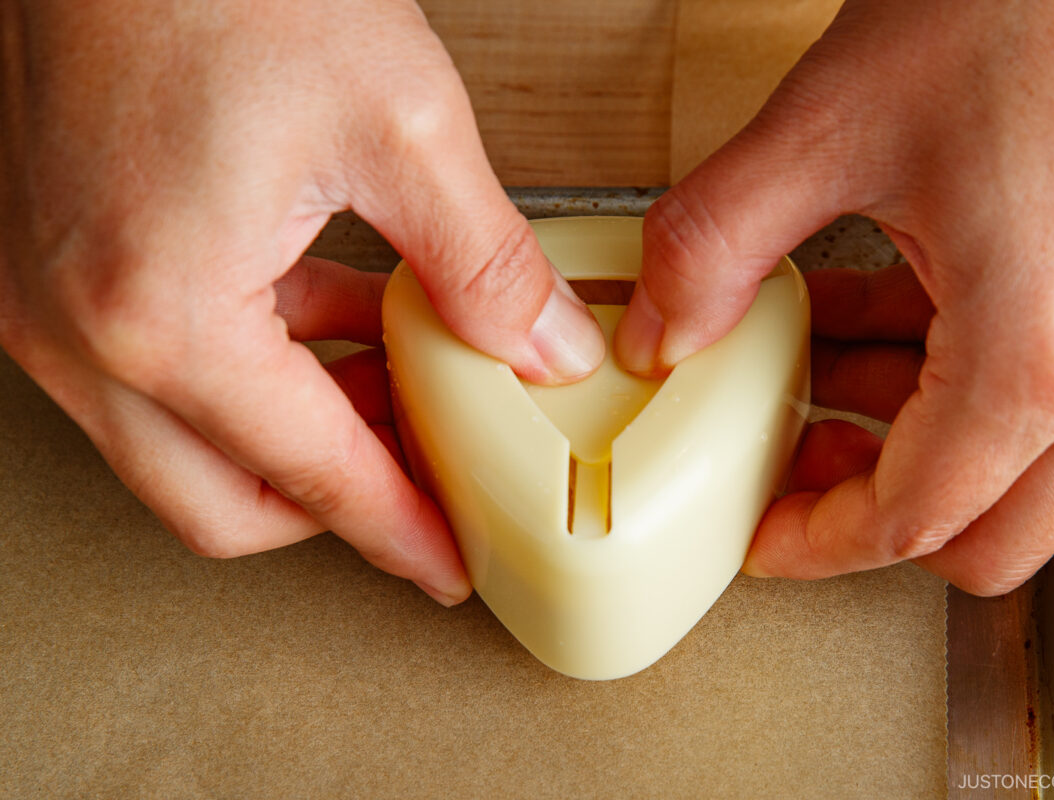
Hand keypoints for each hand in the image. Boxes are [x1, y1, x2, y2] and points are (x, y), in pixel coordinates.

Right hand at [0, 0, 603, 604]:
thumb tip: (546, 350)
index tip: (451, 565)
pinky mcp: (63, 268)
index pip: (310, 477)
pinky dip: (262, 376)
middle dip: (340, 510)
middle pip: (226, 503)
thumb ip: (487, 264)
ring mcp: (56, 306)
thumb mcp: (401, 127)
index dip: (398, 532)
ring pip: (191, 450)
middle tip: (434, 494)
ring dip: (302, 439)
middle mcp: (80, 335)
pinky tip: (341, 332)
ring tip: (406, 404)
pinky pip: (168, 374)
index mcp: (160, 319)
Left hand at [615, 0, 1053, 594]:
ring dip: (915, 447)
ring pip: (1023, 475)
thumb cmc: (1019, 5)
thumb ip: (711, 249)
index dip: (820, 544)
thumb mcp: (822, 131)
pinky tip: (887, 320)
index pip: (914, 520)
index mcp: (1043, 353)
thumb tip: (657, 333)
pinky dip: (961, 388)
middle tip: (794, 472)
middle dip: (877, 518)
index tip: (765, 540)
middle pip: (989, 537)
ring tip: (824, 380)